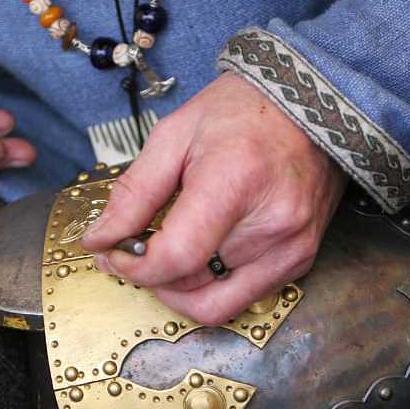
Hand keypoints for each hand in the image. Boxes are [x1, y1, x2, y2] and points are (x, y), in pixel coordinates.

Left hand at [81, 72, 347, 324]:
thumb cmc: (242, 112)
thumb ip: (134, 192)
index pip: (177, 257)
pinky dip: (212, 287)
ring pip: (215, 303)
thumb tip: (100, 239)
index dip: (135, 267)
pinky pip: (244, 298)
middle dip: (151, 275)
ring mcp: (291, 247)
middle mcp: (271, 223)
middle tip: (133, 249)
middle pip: (191, 284)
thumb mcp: (174, 136)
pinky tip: (201, 255)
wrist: (309, 104)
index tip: (113, 253)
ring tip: (167, 254)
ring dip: (180, 288)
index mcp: (234, 182)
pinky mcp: (301, 260)